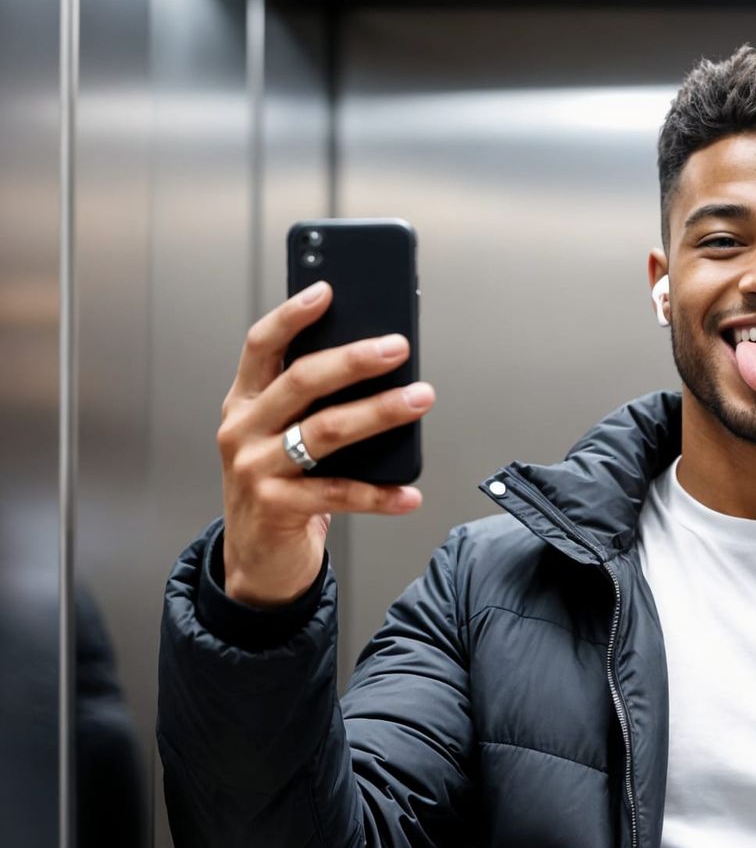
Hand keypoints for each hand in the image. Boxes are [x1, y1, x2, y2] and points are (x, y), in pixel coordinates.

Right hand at [216, 280, 434, 606]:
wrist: (256, 556)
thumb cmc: (279, 487)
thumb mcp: (283, 437)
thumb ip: (312, 405)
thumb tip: (377, 366)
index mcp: (244, 402)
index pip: (261, 345)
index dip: (292, 316)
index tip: (328, 291)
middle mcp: (243, 429)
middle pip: (301, 382)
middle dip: (354, 360)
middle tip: (398, 348)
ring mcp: (255, 468)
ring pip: (325, 432)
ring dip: (379, 413)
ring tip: (420, 399)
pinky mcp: (276, 507)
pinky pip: (339, 494)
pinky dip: (380, 494)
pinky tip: (410, 493)